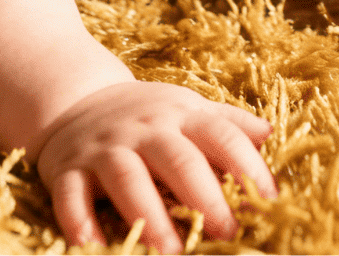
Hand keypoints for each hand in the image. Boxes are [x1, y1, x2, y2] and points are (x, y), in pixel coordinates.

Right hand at [34, 81, 275, 252]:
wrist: (75, 99)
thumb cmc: (147, 115)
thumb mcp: (187, 109)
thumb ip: (228, 123)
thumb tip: (269, 135)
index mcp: (180, 117)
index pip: (221, 135)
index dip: (247, 165)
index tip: (270, 199)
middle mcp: (144, 131)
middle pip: (178, 159)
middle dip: (204, 196)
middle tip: (226, 231)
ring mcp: (104, 149)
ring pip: (127, 178)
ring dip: (149, 215)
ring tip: (170, 250)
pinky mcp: (68, 170)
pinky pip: (71, 196)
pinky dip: (80, 222)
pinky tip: (93, 246)